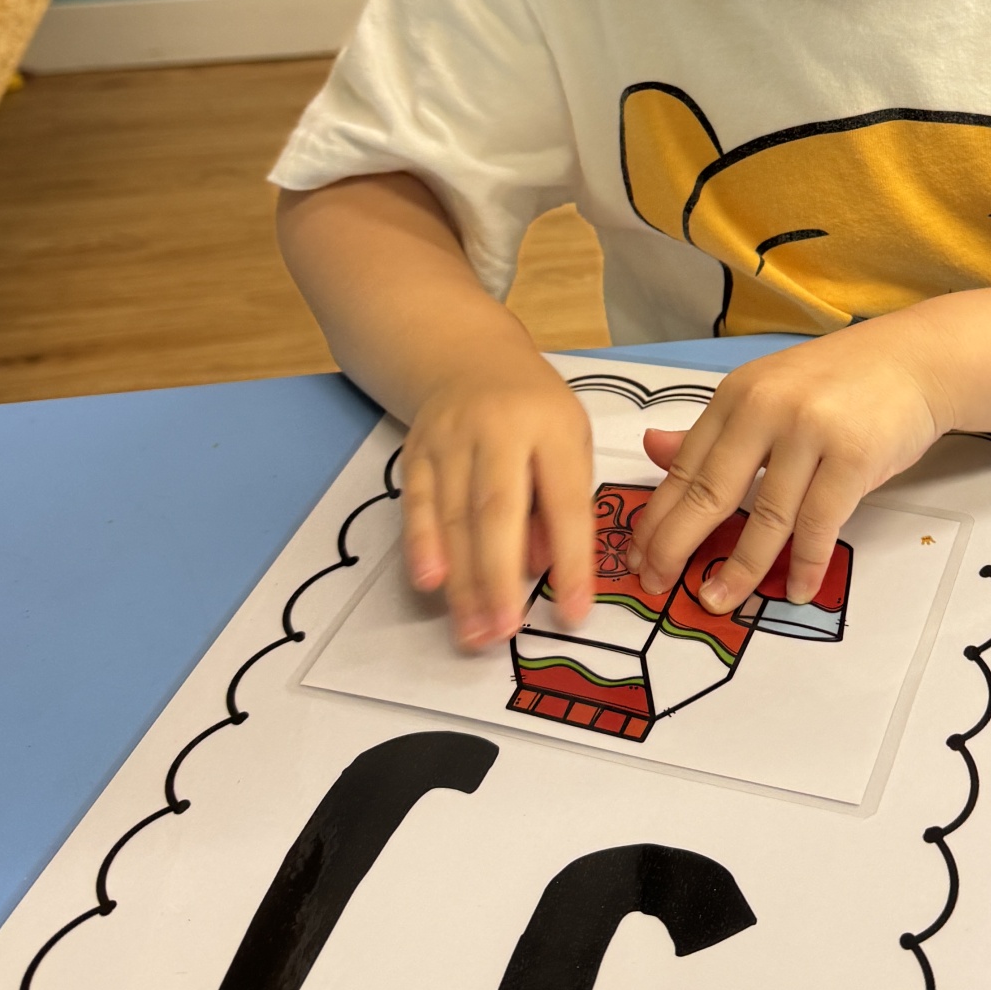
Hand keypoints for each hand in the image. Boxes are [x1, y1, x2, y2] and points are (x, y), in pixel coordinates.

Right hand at [400, 351, 595, 651]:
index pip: (563, 501)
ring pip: (454, 516)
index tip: (575, 612)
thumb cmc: (533, 411)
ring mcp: (449, 440)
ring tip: (474, 632)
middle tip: (507, 631)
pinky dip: (422, 546)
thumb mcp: (570, 441)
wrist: (467, 356)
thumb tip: (542, 569)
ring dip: (462, 581)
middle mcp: (497, 430)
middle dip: (500, 577)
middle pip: (497, 510)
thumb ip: (563, 502)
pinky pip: (417, 506)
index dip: (571, 560)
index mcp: (551, 426)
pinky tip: (431, 583)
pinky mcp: (415, 453)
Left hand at [628, 326, 945, 614]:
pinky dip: (806, 564)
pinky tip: (795, 589)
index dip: (658, 517)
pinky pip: (820, 524)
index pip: (686, 466)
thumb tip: (652, 449)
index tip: (639, 555)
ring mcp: (811, 432)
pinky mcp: (853, 456)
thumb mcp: (766, 391)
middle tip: (659, 585)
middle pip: (712, 493)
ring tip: (717, 600)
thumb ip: (713, 429)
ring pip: (766, 517)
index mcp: (738, 395)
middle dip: (678, 547)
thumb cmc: (839, 383)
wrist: (915, 361)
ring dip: (740, 569)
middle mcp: (767, 408)